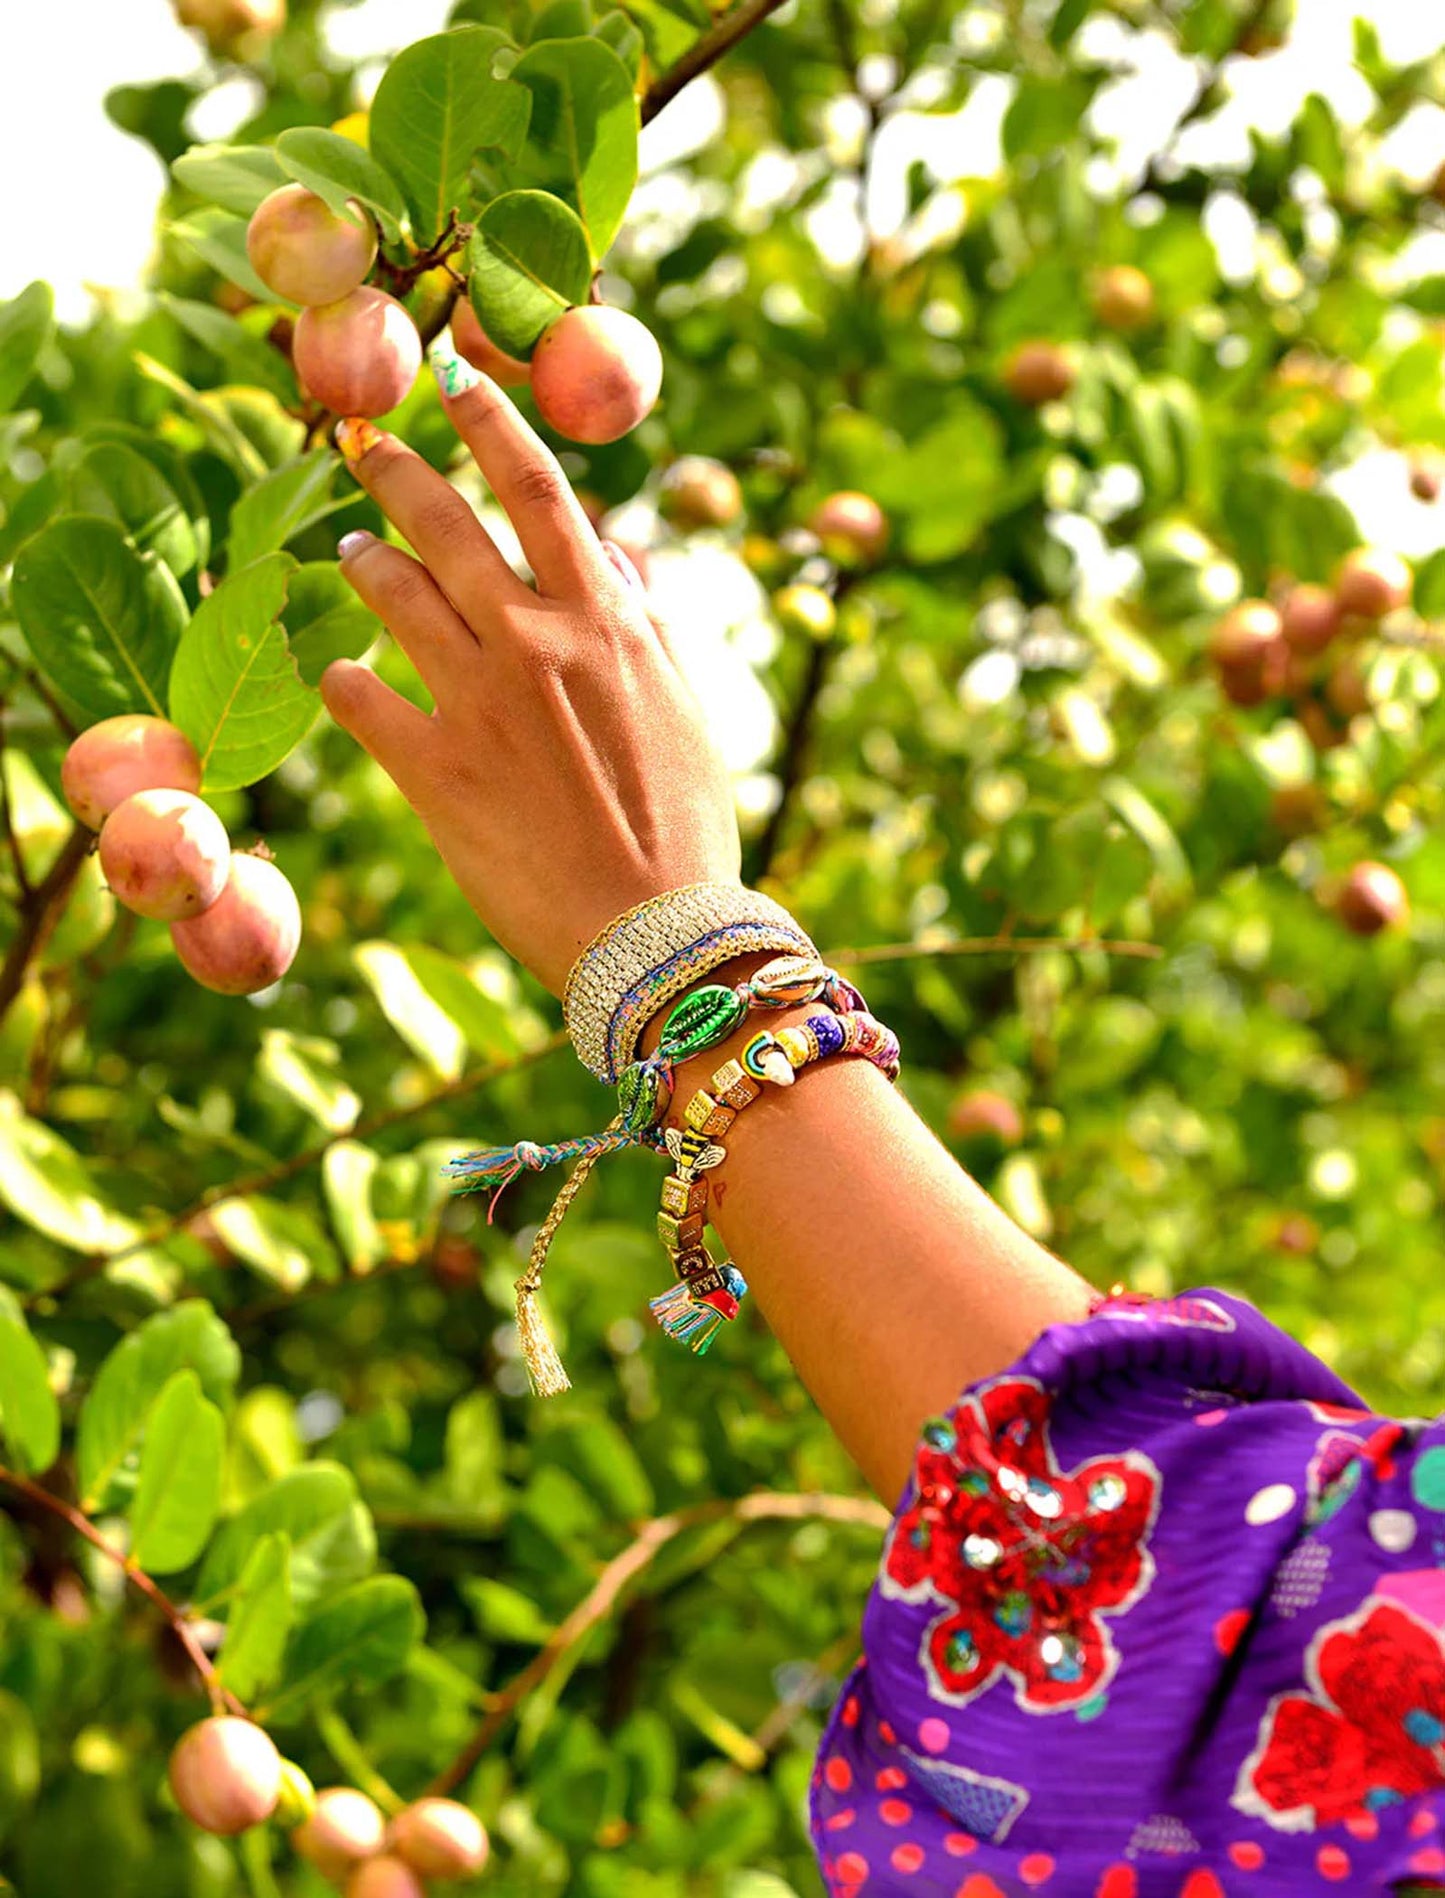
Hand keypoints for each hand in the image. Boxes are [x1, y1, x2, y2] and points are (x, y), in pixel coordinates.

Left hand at [319, 354, 741, 995]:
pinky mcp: (437, 772)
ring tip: (349, 555)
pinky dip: (342, 678)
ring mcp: (481, 701)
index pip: (537, 487)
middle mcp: (538, 639)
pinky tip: (336, 675)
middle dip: (396, 470)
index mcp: (607, 618)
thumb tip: (623, 557)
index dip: (489, 421)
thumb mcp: (687, 707)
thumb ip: (647, 623)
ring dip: (364, 563)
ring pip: (395, 595)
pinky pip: (362, 698)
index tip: (451, 378)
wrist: (660, 937)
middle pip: (448, 522)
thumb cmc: (686, 827)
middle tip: (361, 442)